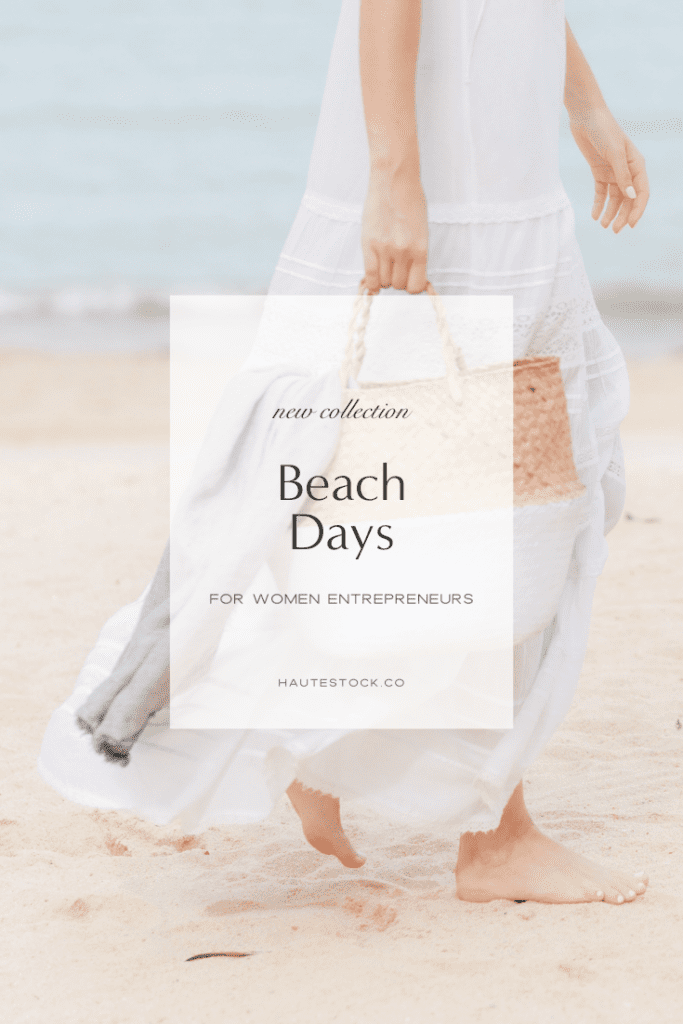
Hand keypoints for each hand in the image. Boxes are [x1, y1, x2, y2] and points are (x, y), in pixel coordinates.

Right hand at [361, 163, 428, 292]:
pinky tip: (372, 281)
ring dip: (383, 277)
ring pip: (384, 282)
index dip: (411, 285)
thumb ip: (416, 254)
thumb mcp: (421, 231)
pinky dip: (371, 282)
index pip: (416, 286)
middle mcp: (404, 252)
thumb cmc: (410, 201)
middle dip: (396, 279)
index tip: (408, 279)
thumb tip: (409, 276)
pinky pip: (369, 274)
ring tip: (384, 264)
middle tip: (394, 267)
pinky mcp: (368, 243)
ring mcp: (385, 248)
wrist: (394, 179)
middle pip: (398, 285)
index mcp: (421, 249)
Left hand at [569, 106, 648, 231]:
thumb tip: (631, 196)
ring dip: (611, 213)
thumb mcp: (614, 153)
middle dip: (623, 215)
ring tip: (603, 226)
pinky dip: (599, 205)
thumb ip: (622, 175)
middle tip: (615, 230)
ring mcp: (613, 172)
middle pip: (628, 199)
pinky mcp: (599, 172)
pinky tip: (595, 216)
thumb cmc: (604, 130)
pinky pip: (601, 193)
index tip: (630, 224)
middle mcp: (627, 170)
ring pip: (615, 198)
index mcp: (637, 165)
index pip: (641, 192)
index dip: (637, 210)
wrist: (585, 117)